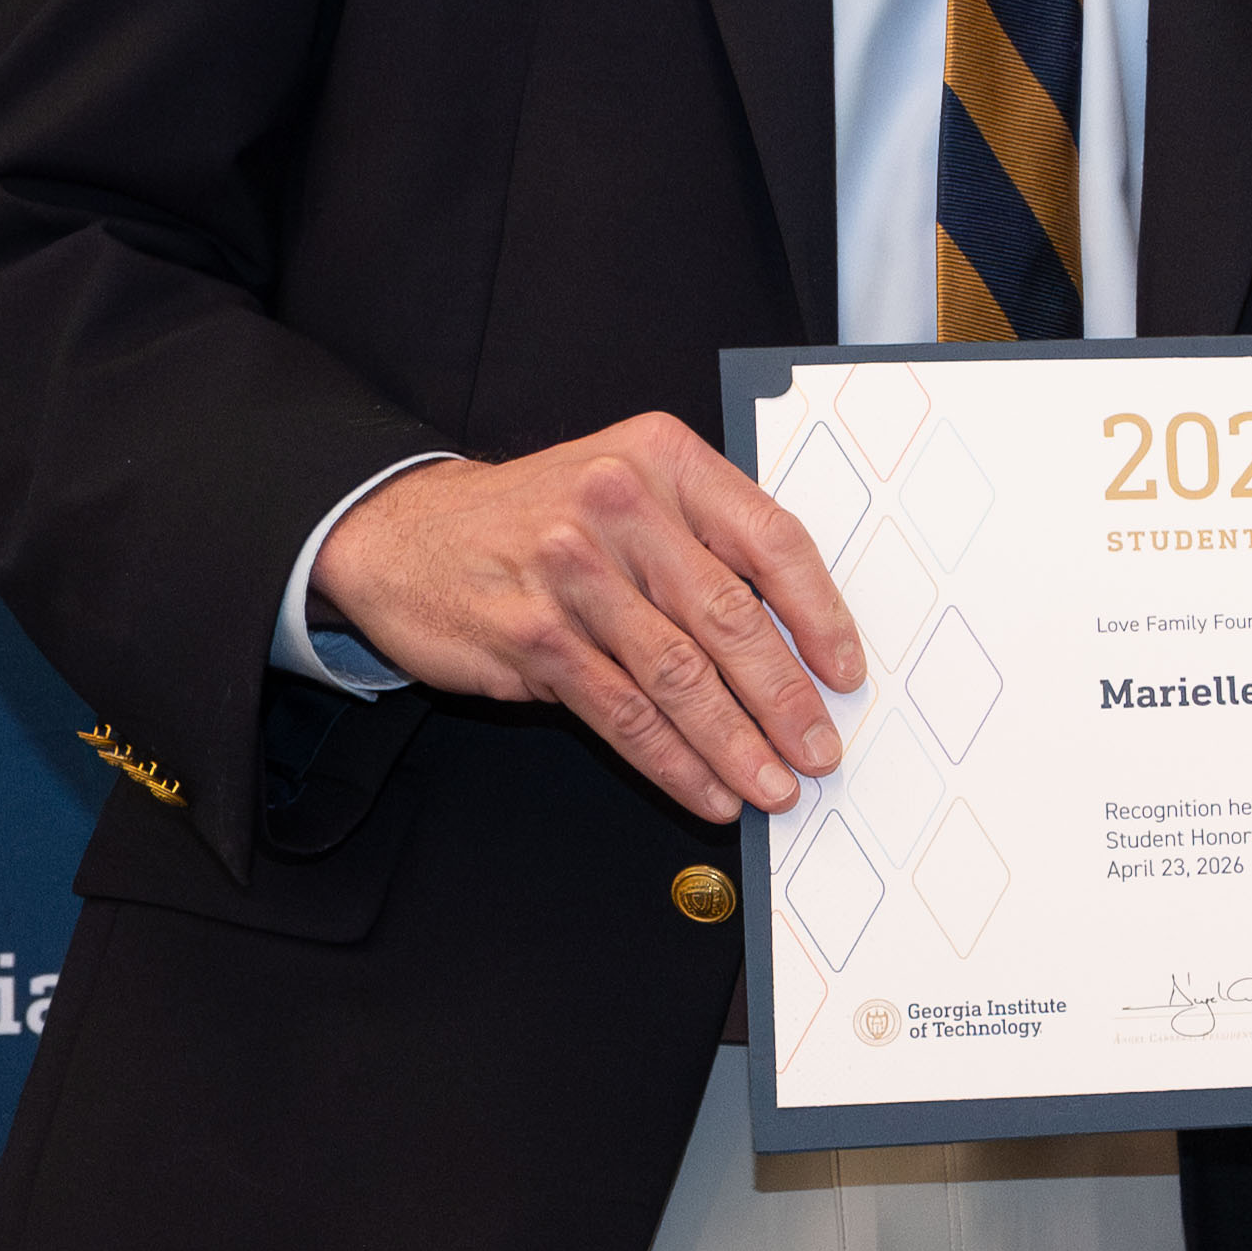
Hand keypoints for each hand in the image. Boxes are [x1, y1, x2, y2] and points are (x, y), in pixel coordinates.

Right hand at [314, 416, 858, 819]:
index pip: (771, 540)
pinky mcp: (533, 638)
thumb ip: (705, 538)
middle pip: (730, 618)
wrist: (406, 530)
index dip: (820, 614)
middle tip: (820, 750)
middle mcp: (620, 507)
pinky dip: (673, 762)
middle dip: (786, 698)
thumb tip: (798, 636)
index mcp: (666, 460)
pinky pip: (622, 713)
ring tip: (774, 785)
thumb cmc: (540, 514)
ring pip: (679, 676)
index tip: (846, 671)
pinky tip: (707, 790)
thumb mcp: (630, 485)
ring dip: (736, 743)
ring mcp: (572, 574)